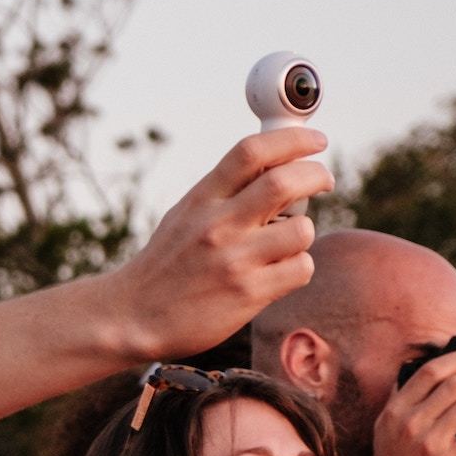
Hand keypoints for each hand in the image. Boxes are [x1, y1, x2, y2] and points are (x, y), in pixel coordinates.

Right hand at [109, 130, 332, 360]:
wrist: (133, 316)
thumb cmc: (166, 265)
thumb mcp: (184, 217)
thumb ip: (224, 194)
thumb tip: (275, 168)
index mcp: (201, 200)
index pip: (251, 152)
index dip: (293, 139)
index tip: (316, 141)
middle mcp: (217, 225)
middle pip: (285, 182)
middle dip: (317, 176)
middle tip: (323, 181)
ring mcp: (234, 259)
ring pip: (302, 230)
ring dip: (303, 232)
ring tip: (282, 243)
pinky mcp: (250, 293)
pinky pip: (301, 268)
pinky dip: (297, 267)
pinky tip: (275, 272)